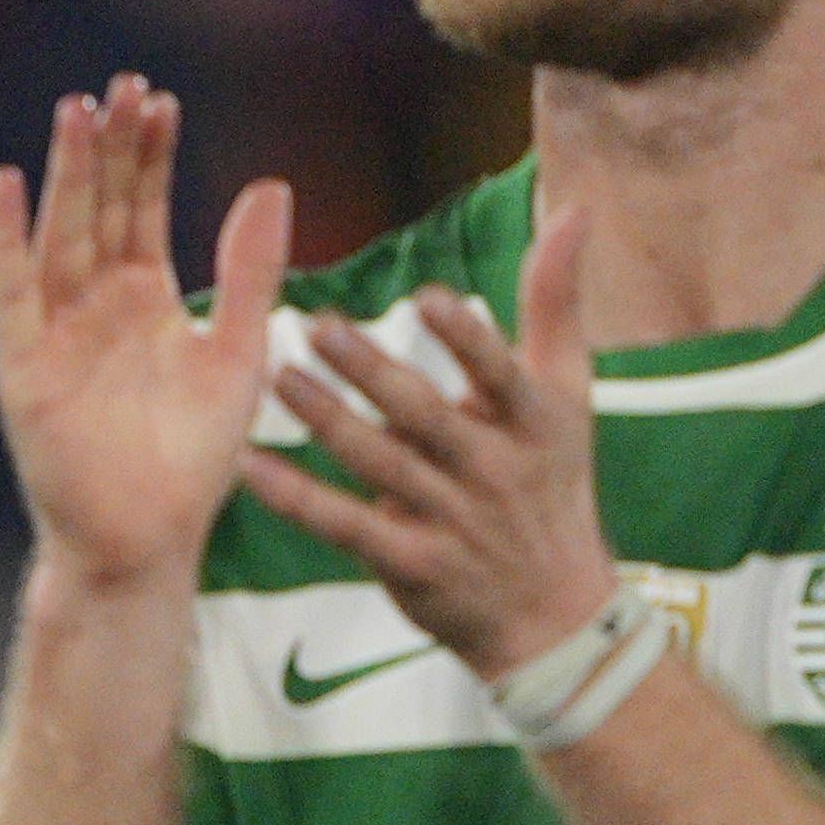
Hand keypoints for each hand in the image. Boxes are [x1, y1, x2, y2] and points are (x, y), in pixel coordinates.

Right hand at [0, 73, 294, 591]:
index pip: (143, 209)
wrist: (145, 540)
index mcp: (145, 299)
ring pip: (60, 234)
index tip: (162, 101)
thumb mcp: (239, 354)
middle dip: (110, 148)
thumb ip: (250, 273)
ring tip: (76, 111)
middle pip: (101, 207)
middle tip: (122, 84)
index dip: (151, 156)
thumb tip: (272, 184)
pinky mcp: (23, 365)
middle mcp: (96, 305)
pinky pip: (11, 291)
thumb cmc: (191, 462)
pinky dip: (5, 239)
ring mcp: (55, 331)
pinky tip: (6, 183)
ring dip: (65, 175)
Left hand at [236, 207, 623, 679]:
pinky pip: (343, 526)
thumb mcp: (570, 393)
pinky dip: (295, 497)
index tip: (426, 299)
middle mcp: (492, 472)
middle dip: (372, 372)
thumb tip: (575, 209)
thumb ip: (556, 301)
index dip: (467, 341)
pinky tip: (249, 464)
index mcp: (533, 422)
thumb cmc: (553, 482)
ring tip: (276, 376)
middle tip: (316, 325)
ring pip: (379, 466)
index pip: (501, 375)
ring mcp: (450, 522)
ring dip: (326, 421)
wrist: (554, 615)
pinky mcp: (409, 564)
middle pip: (425, 416)